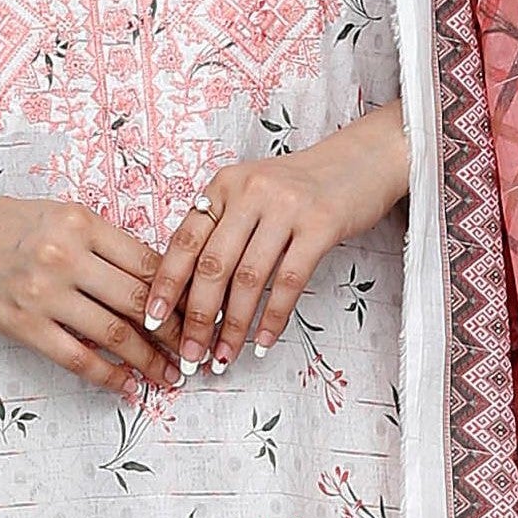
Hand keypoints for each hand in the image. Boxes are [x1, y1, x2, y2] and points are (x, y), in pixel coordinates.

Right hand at [0, 190, 181, 395]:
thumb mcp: (64, 217)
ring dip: (151, 361)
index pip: (149, 263)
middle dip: (177, 331)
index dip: (183, 292)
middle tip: (199, 351)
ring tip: (172, 376)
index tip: (203, 312)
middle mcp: (66, 256)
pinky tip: (129, 387)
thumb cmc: (12, 225)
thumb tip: (160, 281)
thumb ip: (107, 245)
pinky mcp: (24, 325)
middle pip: (140, 300)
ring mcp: (44, 293)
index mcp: (83, 224)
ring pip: (115, 334)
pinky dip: (110, 376)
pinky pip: (77, 358)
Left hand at [143, 102, 409, 371]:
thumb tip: (193, 293)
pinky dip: (273, 317)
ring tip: (224, 356)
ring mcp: (286, 208)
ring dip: (234, 326)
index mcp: (225, 185)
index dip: (166, 285)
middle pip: (213, 266)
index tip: (153, 321)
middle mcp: (250, 192)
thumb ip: (224, 229)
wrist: (364, 160)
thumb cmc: (303, 187)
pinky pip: (290, 281)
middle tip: (190, 354)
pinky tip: (263, 342)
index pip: (185, 241)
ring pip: (249, 279)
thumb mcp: (253, 194)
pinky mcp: (321, 225)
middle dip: (198, 318)